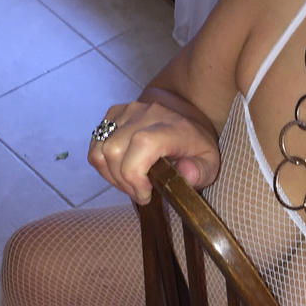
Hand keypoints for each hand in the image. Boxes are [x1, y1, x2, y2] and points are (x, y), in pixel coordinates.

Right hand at [88, 100, 220, 203]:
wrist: (186, 112)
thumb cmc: (195, 144)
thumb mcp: (209, 163)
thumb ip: (200, 172)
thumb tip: (186, 174)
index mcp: (172, 127)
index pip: (142, 144)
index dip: (135, 174)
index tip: (145, 194)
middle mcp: (147, 114)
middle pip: (115, 151)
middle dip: (123, 182)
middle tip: (139, 192)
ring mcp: (127, 111)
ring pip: (100, 150)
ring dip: (111, 175)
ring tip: (130, 183)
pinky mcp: (113, 113)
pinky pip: (96, 144)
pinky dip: (104, 163)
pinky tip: (121, 170)